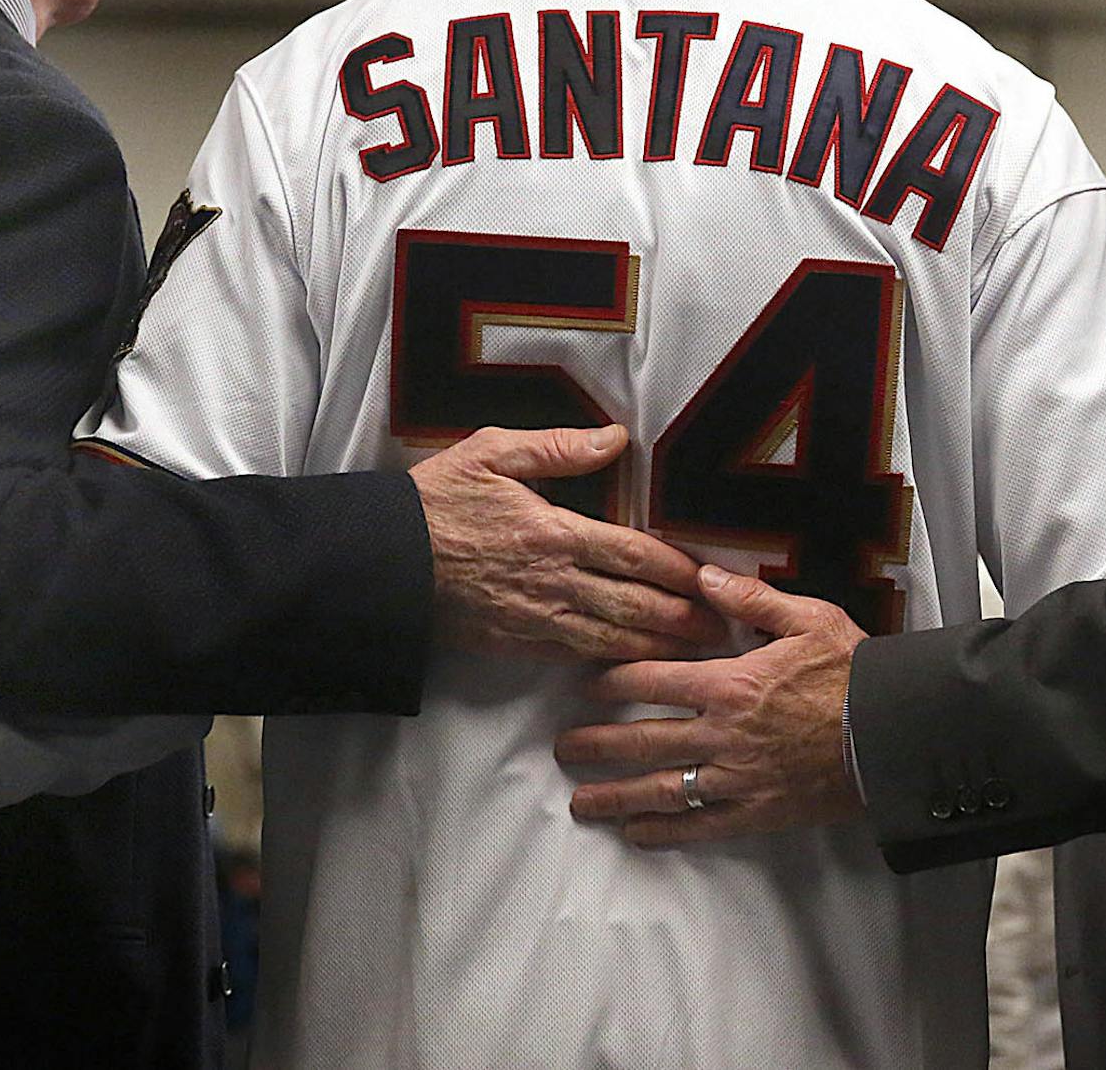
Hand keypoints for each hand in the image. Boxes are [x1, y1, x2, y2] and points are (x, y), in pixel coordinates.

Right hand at [410, 425, 725, 661]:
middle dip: (684, 618)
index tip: (711, 577)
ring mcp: (536, 618)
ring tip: (697, 653)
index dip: (679, 569)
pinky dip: (613, 661)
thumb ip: (557, 449)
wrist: (381, 562)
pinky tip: (636, 664)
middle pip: (636, 605)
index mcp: (554, 532)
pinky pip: (576, 656)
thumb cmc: (435, 500)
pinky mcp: (516, 644)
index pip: (634, 554)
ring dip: (659, 647)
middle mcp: (554, 581)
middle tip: (724, 628)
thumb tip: (616, 440)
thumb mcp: (490, 453)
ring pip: (613, 638)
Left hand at [554, 566, 867, 845]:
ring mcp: (737, 778)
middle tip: (562, 749)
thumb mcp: (809, 618)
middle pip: (641, 741)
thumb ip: (750, 599)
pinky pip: (699, 827)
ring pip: (661, 790)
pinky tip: (634, 833)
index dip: (610, 682)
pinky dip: (663, 832)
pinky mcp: (756, 811)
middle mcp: (722, 734)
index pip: (649, 680)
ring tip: (580, 802)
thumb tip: (702, 575)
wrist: (897, 734)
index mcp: (730, 683)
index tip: (585, 685)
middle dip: (595, 745)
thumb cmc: (855, 673)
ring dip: (615, 797)